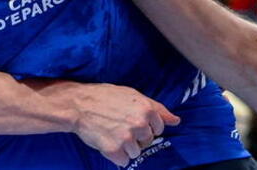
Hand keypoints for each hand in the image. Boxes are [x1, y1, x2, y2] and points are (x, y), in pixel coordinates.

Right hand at [47, 82, 179, 166]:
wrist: (79, 105)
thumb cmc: (106, 97)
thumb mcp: (134, 95)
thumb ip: (157, 109)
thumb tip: (176, 120)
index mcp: (147, 109)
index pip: (159, 128)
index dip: (147, 126)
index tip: (134, 121)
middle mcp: (140, 125)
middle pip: (147, 141)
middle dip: (137, 137)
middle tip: (121, 126)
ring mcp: (127, 139)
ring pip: (136, 153)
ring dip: (126, 147)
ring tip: (113, 133)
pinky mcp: (114, 151)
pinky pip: (123, 162)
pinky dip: (116, 156)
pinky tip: (108, 142)